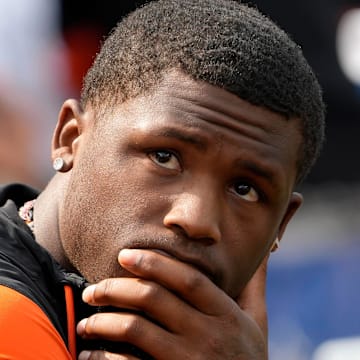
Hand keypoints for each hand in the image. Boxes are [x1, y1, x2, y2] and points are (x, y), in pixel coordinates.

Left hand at [77, 249, 268, 359]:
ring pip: (137, 330)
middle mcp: (209, 335)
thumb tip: (265, 249)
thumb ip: (255, 285)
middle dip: (117, 288)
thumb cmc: (247, 359)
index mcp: (226, 314)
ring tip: (86, 321)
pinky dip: (105, 356)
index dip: (154, 263)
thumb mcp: (258, 322)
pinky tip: (91, 351)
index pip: (186, 279)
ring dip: (105, 321)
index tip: (125, 254)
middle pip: (155, 299)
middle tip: (93, 289)